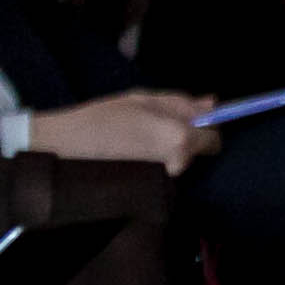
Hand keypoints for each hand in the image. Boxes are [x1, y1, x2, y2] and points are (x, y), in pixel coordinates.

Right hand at [29, 90, 219, 175]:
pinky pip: (169, 167)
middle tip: (155, 125)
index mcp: (181, 136)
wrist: (70, 147)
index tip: (185, 119)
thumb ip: (180, 102)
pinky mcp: (155, 185)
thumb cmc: (103, 117)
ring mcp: (167, 176)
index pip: (214, 138)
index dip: (203, 126)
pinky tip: (136, 149)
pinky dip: (158, 157)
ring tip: (140, 136)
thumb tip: (212, 104)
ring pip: (184, 157)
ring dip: (171, 146)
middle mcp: (180, 160)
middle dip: (186, 136)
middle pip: (200, 149)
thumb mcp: (141, 99)